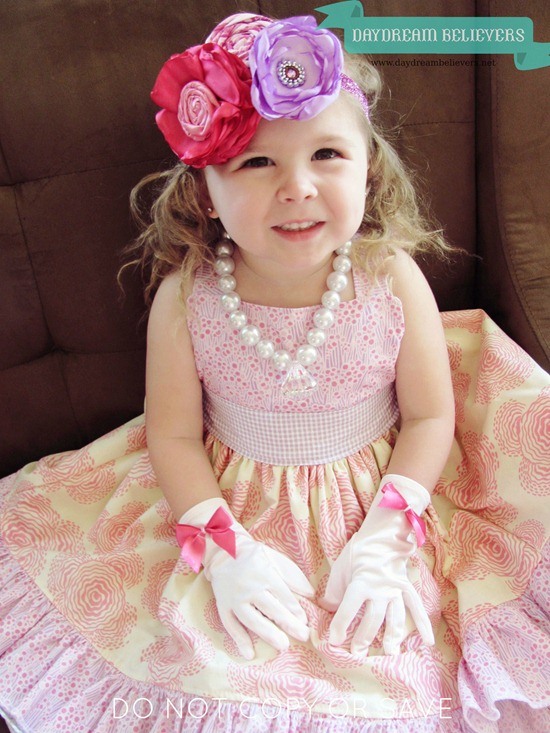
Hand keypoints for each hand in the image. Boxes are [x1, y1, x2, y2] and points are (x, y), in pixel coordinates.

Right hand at [178, 498, 312, 659]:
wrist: (221, 550)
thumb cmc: (253, 556)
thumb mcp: (274, 558)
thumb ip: (292, 575)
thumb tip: (310, 593)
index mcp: (264, 574)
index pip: (283, 595)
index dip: (295, 610)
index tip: (305, 622)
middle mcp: (250, 588)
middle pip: (271, 609)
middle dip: (288, 624)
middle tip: (303, 636)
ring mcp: (235, 599)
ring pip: (252, 620)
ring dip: (268, 634)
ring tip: (283, 646)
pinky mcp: (223, 606)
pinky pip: (231, 626)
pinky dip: (239, 640)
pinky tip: (249, 654)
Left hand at [322, 475, 433, 654]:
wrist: (382, 534)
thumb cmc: (358, 551)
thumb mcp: (340, 568)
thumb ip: (334, 592)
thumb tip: (326, 610)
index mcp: (361, 582)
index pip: (349, 610)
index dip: (340, 627)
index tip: (334, 640)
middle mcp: (380, 588)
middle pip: (373, 619)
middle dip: (364, 638)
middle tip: (357, 653)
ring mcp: (396, 589)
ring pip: (394, 618)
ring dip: (392, 636)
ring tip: (389, 652)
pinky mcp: (406, 588)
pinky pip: (416, 607)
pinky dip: (423, 624)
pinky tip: (428, 641)